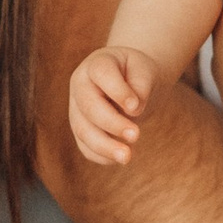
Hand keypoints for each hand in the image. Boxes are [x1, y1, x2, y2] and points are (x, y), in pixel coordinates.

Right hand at [69, 45, 163, 166]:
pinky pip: (86, 147)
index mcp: (96, 64)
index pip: (101, 74)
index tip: (137, 107)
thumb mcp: (145, 70)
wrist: (131, 83)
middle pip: (89, 106)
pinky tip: (121, 158)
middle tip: (136, 135)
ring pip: (83, 130)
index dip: (118, 91)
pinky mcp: (81, 130)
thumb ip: (142, 84)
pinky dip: (102, 155)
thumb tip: (134, 110)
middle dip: (112, 123)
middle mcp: (80, 86)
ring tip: (127, 157)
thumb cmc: (137, 74)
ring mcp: (77, 109)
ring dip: (104, 146)